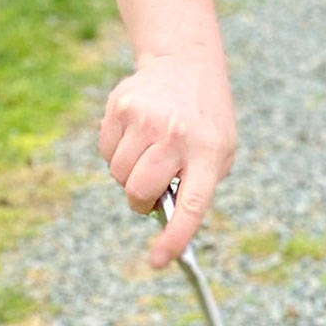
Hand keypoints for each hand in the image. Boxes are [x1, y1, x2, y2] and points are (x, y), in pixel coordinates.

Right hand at [98, 49, 236, 266]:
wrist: (186, 63)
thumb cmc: (204, 120)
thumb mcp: (219, 150)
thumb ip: (198, 186)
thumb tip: (166, 222)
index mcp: (208, 150)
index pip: (192, 204)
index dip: (175, 237)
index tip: (159, 261)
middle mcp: (176, 134)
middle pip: (140, 192)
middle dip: (141, 200)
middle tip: (152, 189)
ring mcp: (146, 118)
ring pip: (119, 175)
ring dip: (129, 173)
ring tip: (149, 151)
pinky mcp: (121, 107)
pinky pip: (106, 152)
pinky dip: (117, 152)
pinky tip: (136, 132)